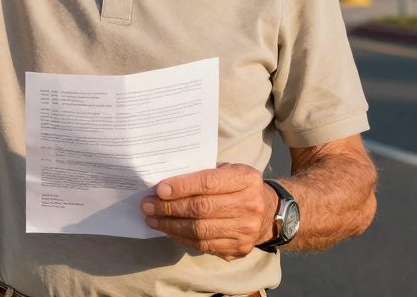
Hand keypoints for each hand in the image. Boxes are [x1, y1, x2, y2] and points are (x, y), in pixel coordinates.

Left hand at [141, 163, 276, 260]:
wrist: (269, 212)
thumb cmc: (238, 186)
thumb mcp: (228, 170)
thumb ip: (202, 172)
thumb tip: (165, 182)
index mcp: (246, 178)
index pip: (208, 182)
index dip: (181, 186)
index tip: (159, 189)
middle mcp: (250, 204)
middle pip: (201, 208)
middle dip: (169, 207)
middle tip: (147, 205)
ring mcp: (246, 229)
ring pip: (200, 230)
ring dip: (170, 225)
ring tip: (152, 219)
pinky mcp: (240, 248)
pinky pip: (204, 245)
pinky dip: (182, 238)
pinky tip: (168, 230)